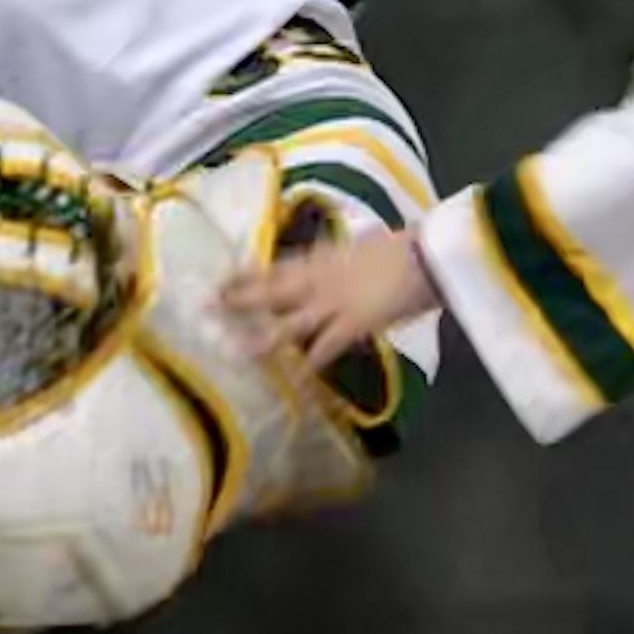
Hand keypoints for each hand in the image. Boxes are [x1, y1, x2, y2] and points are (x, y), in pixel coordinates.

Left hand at [225, 224, 441, 374]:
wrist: (429, 253)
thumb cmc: (405, 247)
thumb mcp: (367, 246)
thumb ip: (347, 257)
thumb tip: (343, 260)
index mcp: (323, 257)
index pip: (275, 267)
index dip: (245, 274)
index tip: (219, 279)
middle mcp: (319, 278)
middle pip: (270, 290)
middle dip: (238, 300)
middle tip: (204, 306)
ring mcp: (333, 302)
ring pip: (287, 323)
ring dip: (259, 338)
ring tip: (232, 351)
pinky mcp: (351, 324)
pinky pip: (323, 351)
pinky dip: (309, 370)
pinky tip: (295, 388)